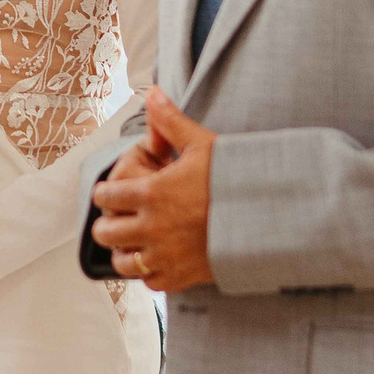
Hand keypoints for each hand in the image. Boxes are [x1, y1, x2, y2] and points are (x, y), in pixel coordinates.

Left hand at [89, 89, 217, 291]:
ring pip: (123, 262)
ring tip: (133, 242)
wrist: (269, 217)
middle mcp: (152, 227)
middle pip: (106, 233)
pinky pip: (149, 281)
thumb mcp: (203, 144)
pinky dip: (148, 272)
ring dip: (124, 251)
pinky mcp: (181, 277)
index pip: (105, 196)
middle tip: (119, 218)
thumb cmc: (235, 178)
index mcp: (151, 193)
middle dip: (109, 223)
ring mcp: (165, 256)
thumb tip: (152, 92)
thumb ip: (171, 121)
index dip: (105, 193)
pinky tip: (157, 258)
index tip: (113, 192)